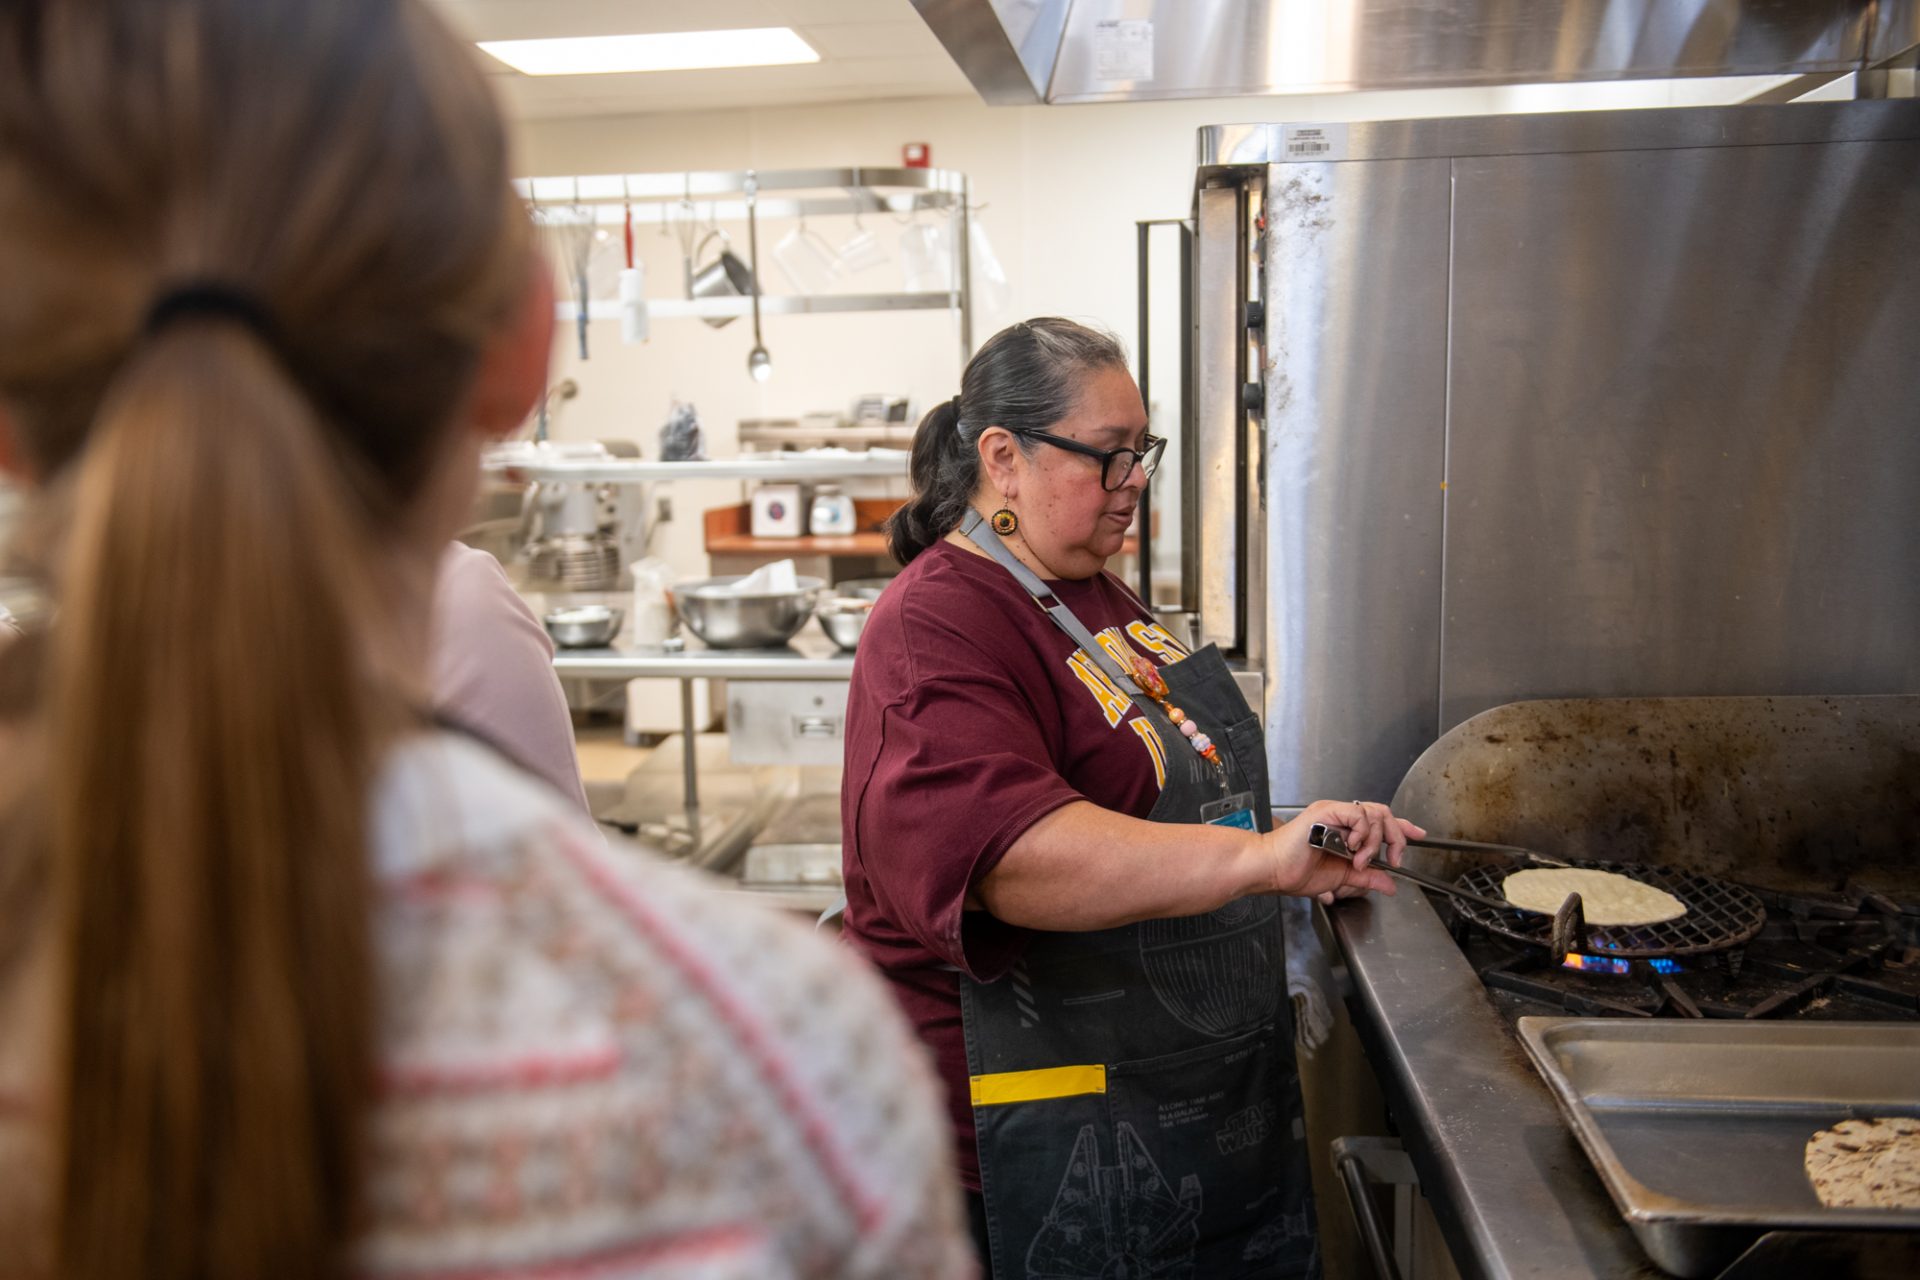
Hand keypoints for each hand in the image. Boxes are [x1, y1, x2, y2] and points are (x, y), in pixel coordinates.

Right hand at [1260, 799, 1426, 903]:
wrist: (1273, 871)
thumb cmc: (1295, 872)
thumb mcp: (1341, 878)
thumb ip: (1367, 878)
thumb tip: (1389, 884)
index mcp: (1343, 829)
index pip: (1379, 821)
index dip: (1402, 827)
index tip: (1419, 834)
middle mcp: (1339, 817)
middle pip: (1383, 814)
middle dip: (1395, 837)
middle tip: (1392, 859)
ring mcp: (1333, 812)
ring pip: (1374, 813)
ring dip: (1375, 841)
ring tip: (1360, 860)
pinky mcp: (1325, 811)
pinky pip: (1358, 813)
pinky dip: (1363, 832)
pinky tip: (1352, 848)